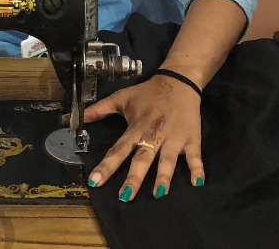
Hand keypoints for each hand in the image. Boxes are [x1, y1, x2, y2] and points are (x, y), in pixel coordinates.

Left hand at [83, 74, 203, 200]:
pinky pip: (194, 157)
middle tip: (124, 197)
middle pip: (142, 158)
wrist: (178, 82)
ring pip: (167, 160)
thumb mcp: (122, 97)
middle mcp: (154, 135)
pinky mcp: (191, 139)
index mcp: (136, 128)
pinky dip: (197, 169)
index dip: (106, 165)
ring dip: (163, 176)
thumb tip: (81, 117)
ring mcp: (174, 138)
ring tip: (158, 194)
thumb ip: (101, 109)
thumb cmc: (148, 93)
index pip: (118, 149)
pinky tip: (197, 184)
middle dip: (134, 177)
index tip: (94, 181)